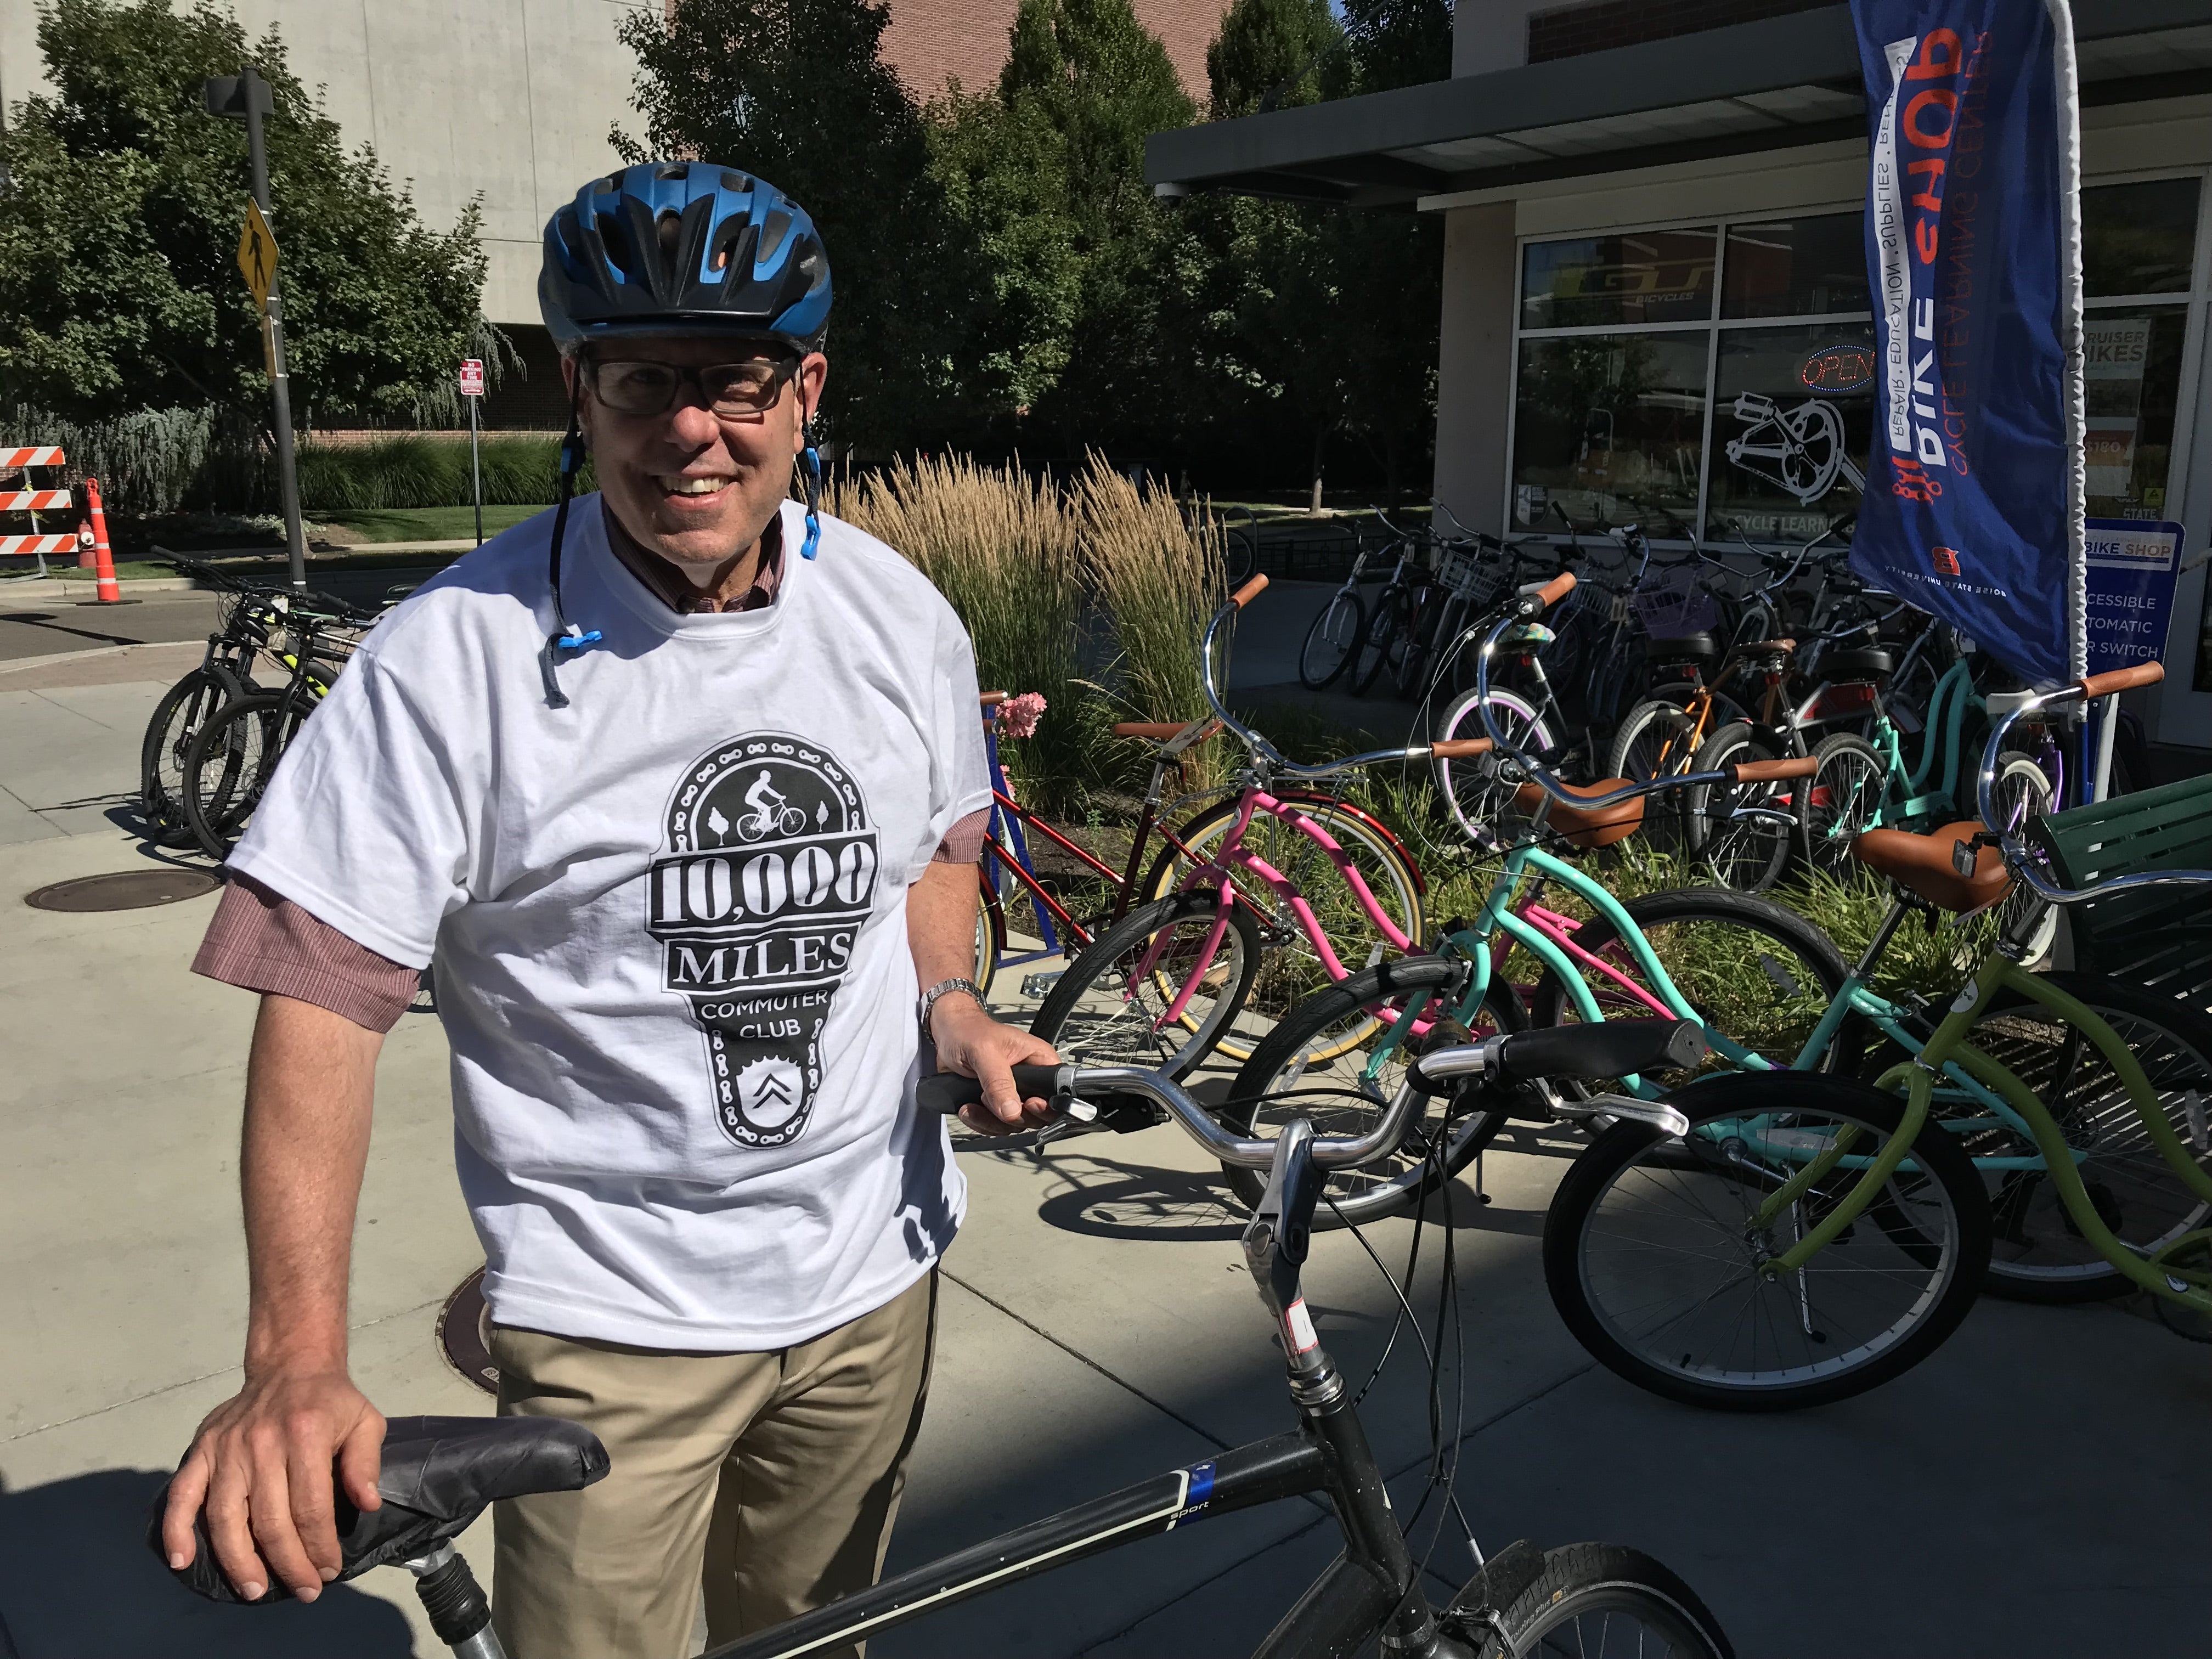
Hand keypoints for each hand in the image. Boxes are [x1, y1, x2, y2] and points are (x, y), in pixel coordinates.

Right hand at [159, 1366, 384, 1601]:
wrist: (291, 1364)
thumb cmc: (330, 1401)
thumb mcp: (365, 1422)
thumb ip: (365, 1464)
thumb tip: (367, 1505)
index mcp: (306, 1434)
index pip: (311, 1506)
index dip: (319, 1545)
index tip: (329, 1570)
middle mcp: (262, 1443)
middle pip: (270, 1520)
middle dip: (289, 1563)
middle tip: (304, 1590)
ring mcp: (227, 1449)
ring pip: (225, 1517)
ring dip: (239, 1561)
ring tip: (255, 1589)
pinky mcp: (201, 1450)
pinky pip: (182, 1495)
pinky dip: (176, 1530)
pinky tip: (182, 1560)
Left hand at [931, 997, 1060, 1134]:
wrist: (946, 1035)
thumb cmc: (968, 1031)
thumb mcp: (984, 1052)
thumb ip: (999, 1082)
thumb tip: (1012, 1110)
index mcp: (1038, 1060)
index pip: (1057, 1092)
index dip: (1047, 1106)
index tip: (1028, 1105)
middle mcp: (1029, 1081)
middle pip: (1037, 1116)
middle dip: (1013, 1116)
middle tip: (993, 1101)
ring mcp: (1012, 1095)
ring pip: (1014, 1124)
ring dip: (990, 1121)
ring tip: (974, 1103)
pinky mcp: (995, 1104)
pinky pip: (995, 1126)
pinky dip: (979, 1122)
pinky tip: (968, 1108)